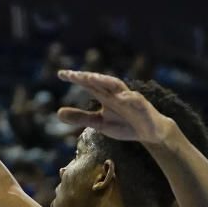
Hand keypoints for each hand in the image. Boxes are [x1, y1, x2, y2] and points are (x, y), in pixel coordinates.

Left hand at [55, 70, 175, 143]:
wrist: (149, 132)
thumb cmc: (124, 125)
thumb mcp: (99, 123)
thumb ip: (81, 117)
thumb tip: (58, 113)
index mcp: (105, 96)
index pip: (88, 84)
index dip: (76, 78)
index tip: (60, 74)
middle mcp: (116, 93)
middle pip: (100, 81)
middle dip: (87, 77)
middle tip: (73, 75)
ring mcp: (130, 98)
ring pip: (117, 86)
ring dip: (105, 81)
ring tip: (91, 78)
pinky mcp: (143, 106)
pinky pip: (136, 100)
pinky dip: (129, 98)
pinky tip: (122, 97)